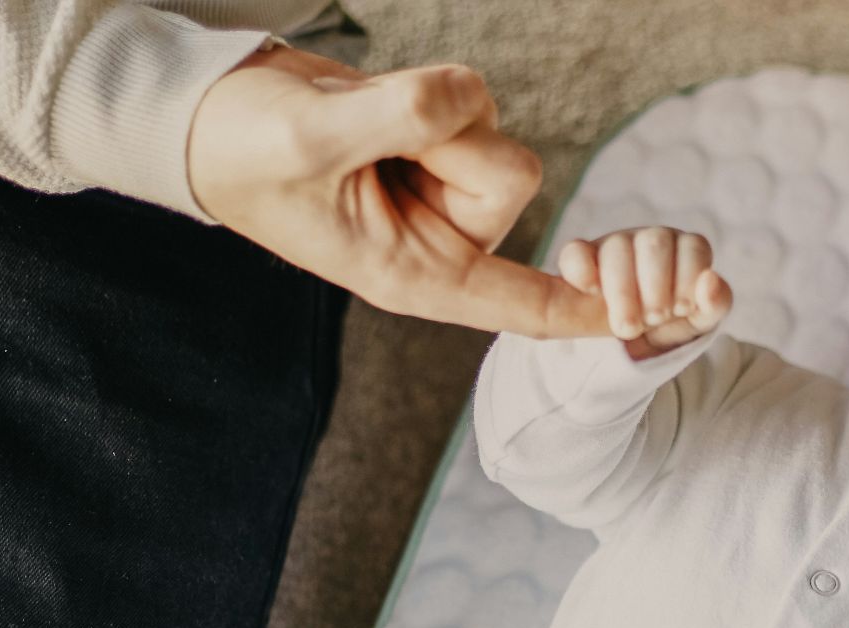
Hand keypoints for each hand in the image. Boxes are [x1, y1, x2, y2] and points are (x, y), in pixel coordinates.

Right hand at [188, 46, 609, 337]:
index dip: (586, 311)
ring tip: (362, 123)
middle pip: (515, 180)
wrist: (205, 112)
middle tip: (372, 137)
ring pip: (495, 132)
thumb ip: (397, 121)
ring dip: (433, 110)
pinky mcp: (440, 139)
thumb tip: (464, 101)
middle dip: (450, 141)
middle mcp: (443, 237)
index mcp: (417, 274)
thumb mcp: (311, 140)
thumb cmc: (243, 149)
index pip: (523, 303)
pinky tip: (371, 106)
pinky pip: (472, 98)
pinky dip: (427, 87)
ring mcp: (444, 186)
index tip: (642, 319)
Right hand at [555, 228, 731, 357]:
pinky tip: (591, 291)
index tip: (681, 309)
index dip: (688, 278)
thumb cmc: (672, 325)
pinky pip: (575, 252)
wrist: (631, 346)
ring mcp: (614, 246)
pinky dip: (581, 269)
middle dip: (656, 286)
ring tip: (629, 325)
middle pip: (655, 242)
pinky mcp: (581, 259)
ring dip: (623, 289)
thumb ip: (715, 303)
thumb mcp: (699, 322)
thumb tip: (711, 279)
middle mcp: (651, 241)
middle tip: (654, 318)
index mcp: (684, 249)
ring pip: (617, 247)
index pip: (693, 246)